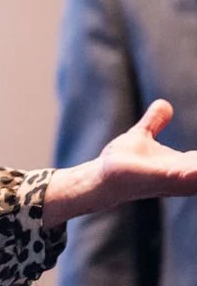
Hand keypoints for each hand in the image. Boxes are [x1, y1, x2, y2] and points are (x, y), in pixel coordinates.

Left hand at [45, 99, 196, 226]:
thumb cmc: (121, 164)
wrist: (98, 180)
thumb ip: (153, 123)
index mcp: (181, 166)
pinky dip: (188, 174)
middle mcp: (178, 176)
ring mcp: (165, 179)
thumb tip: (166, 105)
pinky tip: (196, 170)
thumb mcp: (140, 137)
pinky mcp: (151, 177)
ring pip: (192, 176)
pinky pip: (174, 177)